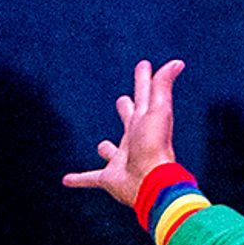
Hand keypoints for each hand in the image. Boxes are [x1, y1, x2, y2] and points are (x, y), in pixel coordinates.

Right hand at [63, 57, 184, 202]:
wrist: (149, 182)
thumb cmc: (154, 146)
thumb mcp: (157, 111)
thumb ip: (162, 86)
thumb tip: (178, 62)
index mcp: (145, 122)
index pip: (143, 95)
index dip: (143, 80)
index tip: (144, 65)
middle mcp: (134, 140)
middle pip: (129, 120)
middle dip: (126, 110)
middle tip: (123, 101)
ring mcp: (121, 159)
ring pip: (111, 152)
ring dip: (107, 150)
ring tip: (102, 146)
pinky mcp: (109, 178)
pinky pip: (90, 178)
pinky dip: (79, 179)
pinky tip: (66, 180)